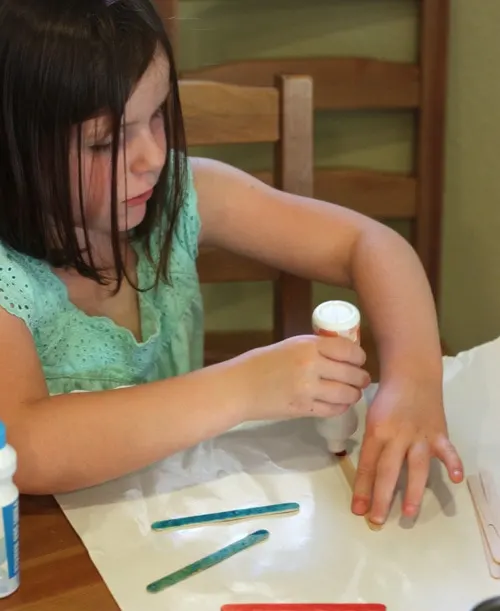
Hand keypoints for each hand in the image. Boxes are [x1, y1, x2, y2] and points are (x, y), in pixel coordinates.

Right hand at [234, 335, 370, 421]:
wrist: (239, 386)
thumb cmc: (262, 362)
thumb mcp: (290, 345)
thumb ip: (315, 349)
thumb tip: (342, 354)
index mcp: (309, 345)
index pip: (348, 350)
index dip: (359, 357)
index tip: (360, 361)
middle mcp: (312, 366)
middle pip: (352, 374)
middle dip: (361, 378)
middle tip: (362, 380)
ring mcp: (308, 389)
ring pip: (346, 394)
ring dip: (353, 394)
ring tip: (352, 393)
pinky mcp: (303, 409)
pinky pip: (333, 410)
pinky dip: (340, 407)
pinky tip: (339, 404)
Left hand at [351, 377, 463, 524]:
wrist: (411, 374)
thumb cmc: (387, 397)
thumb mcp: (371, 418)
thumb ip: (372, 445)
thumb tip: (367, 476)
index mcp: (377, 431)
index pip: (368, 465)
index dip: (362, 489)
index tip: (357, 510)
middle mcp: (397, 435)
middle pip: (388, 470)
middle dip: (382, 497)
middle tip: (377, 520)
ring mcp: (420, 435)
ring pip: (416, 466)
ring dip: (412, 490)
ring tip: (408, 513)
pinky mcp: (439, 432)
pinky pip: (447, 450)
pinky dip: (453, 464)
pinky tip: (455, 479)